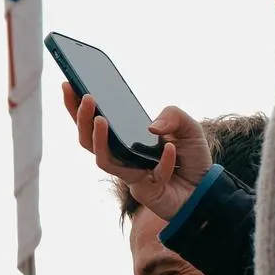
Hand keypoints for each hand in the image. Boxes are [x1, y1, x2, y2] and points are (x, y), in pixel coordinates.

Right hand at [61, 82, 211, 224]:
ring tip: (101, 119)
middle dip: (81, 119)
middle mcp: (122, 156)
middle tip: (85, 97)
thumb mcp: (189, 126)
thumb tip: (151, 128)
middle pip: (88, 141)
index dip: (77, 106)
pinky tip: (171, 148)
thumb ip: (173, 115)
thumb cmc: (192, 158)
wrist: (206, 190)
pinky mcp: (146, 190)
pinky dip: (163, 160)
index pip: (94, 121)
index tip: (68, 84)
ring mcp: (131, 174)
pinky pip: (150, 175)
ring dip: (99, 141)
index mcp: (126, 138)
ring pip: (104, 161)